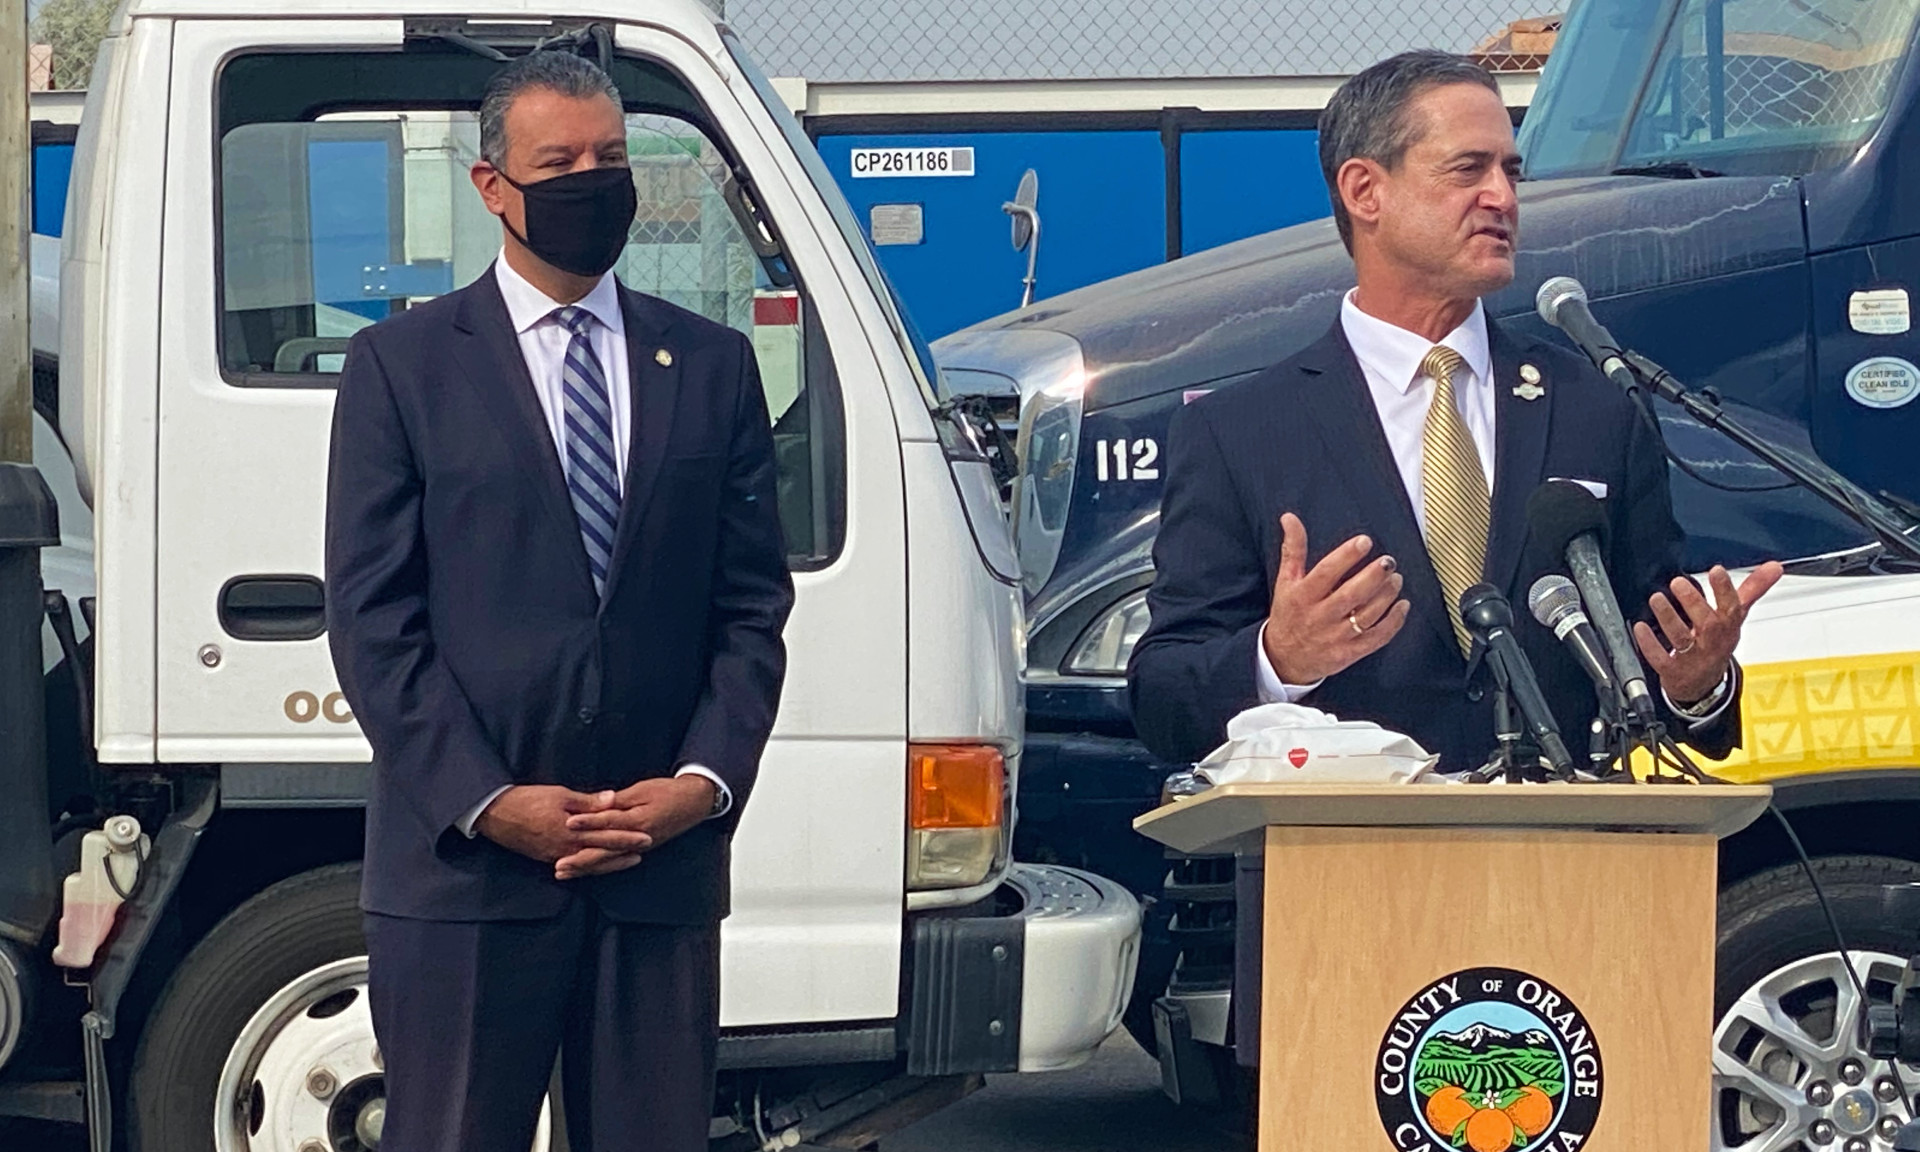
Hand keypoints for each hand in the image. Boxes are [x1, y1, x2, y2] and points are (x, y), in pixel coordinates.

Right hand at [473, 784, 653, 865]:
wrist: (494, 814)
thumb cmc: (526, 800)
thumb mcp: (559, 795)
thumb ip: (587, 801)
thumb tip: (613, 799)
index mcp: (571, 831)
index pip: (606, 835)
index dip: (627, 836)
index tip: (646, 836)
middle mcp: (565, 848)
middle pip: (601, 852)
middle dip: (624, 852)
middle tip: (646, 850)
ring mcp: (555, 855)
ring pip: (589, 863)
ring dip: (609, 862)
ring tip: (629, 861)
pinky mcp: (546, 857)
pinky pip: (573, 865)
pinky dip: (589, 866)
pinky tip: (598, 866)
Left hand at [556, 776, 716, 879]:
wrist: (694, 803)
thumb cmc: (668, 792)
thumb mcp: (643, 790)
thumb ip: (619, 801)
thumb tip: (598, 804)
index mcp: (639, 821)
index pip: (608, 823)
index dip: (587, 823)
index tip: (567, 823)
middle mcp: (638, 840)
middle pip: (605, 852)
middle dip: (580, 859)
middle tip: (558, 866)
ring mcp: (639, 847)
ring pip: (608, 861)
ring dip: (585, 868)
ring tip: (563, 873)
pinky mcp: (639, 849)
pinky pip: (615, 861)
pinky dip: (598, 866)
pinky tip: (583, 870)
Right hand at [1262, 512, 1409, 684]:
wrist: (1284, 659)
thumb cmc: (1289, 614)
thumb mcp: (1285, 581)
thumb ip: (1293, 549)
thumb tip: (1290, 518)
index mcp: (1303, 596)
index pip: (1326, 573)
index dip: (1346, 556)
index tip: (1364, 542)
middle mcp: (1319, 616)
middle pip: (1351, 595)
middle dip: (1374, 576)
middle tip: (1389, 561)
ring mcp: (1336, 636)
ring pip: (1367, 615)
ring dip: (1386, 596)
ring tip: (1396, 579)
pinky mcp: (1349, 653)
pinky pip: (1376, 638)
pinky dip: (1393, 622)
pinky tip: (1402, 605)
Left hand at [1633, 561, 1783, 704]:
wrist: (1703, 684)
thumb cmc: (1717, 643)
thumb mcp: (1735, 618)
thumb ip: (1752, 589)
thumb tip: (1775, 566)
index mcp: (1728, 627)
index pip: (1732, 608)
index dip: (1725, 590)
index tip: (1717, 570)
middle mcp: (1712, 642)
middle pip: (1707, 624)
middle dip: (1693, 602)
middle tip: (1678, 583)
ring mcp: (1693, 658)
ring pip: (1681, 639)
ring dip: (1668, 618)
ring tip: (1657, 599)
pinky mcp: (1672, 671)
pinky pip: (1661, 659)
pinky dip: (1650, 644)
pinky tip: (1640, 627)